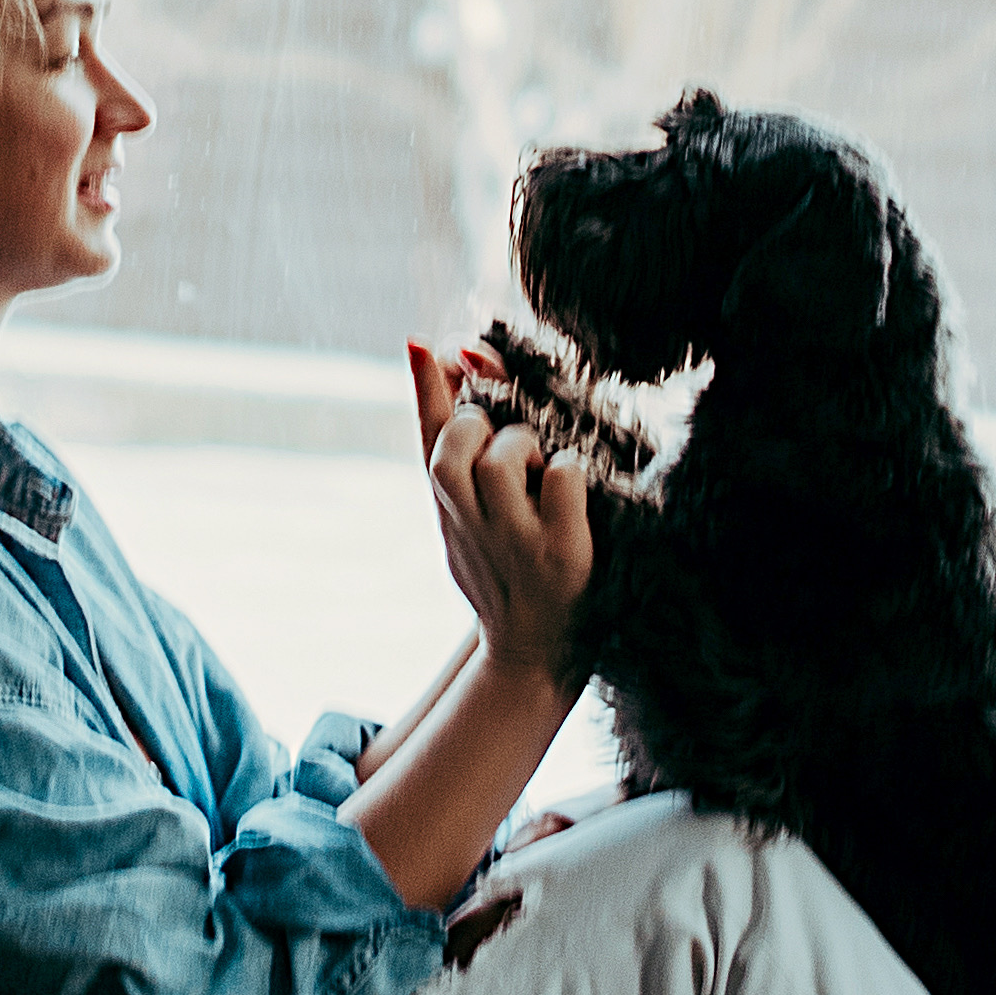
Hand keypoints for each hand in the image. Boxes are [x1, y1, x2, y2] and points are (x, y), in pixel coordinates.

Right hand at [405, 338, 591, 681]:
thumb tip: (453, 361)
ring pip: (502, 458)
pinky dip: (572, 472)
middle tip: (511, 444)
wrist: (535, 651)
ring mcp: (516, 541)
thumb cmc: (508, 567)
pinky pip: (564, 477)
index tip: (424, 343)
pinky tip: (571, 492)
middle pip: (454, 446)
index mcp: (450, 510)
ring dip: (527, 447)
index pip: (429, 436)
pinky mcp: (562, 555)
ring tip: (542, 469)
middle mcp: (473, 525)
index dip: (427, 385)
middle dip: (482, 424)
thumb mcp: (470, 517)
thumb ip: (459, 454)